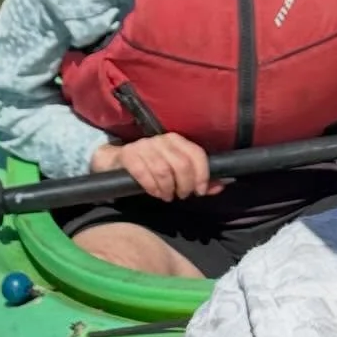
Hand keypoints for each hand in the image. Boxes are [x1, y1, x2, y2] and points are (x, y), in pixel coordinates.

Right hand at [90, 133, 220, 200]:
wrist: (116, 163)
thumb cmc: (151, 168)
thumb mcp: (176, 172)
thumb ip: (199, 179)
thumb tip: (220, 186)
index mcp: (176, 140)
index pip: (196, 154)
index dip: (201, 175)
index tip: (199, 191)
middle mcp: (161, 139)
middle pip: (181, 164)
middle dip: (184, 185)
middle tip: (181, 196)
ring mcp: (144, 146)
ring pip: (163, 170)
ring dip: (167, 188)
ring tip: (166, 196)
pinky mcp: (128, 154)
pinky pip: (143, 172)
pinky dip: (151, 186)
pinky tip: (154, 193)